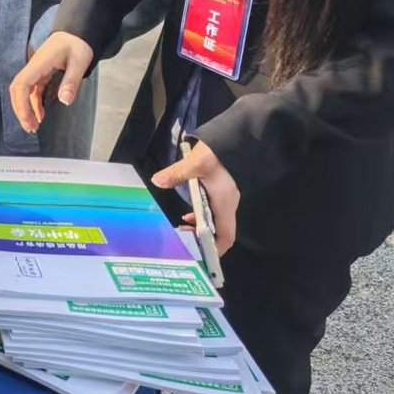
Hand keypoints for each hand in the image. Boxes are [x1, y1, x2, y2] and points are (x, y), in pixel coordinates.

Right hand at [9, 32, 95, 132]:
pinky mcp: (41, 73)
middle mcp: (34, 67)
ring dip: (26, 109)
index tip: (29, 119)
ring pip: (23, 91)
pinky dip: (33, 104)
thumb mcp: (79, 62)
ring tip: (33, 127)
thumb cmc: (78, 44)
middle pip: (17, 89)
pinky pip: (32, 91)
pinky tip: (39, 115)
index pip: (21, 84)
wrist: (77, 32)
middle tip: (30, 128)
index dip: (21, 103)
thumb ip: (71, 81)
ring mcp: (36, 71)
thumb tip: (64, 101)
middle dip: (20, 110)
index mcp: (39, 63)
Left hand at [153, 141, 239, 255]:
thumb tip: (157, 181)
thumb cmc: (218, 154)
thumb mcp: (196, 163)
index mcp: (225, 204)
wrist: (236, 139)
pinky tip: (189, 212)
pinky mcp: (223, 192)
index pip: (226, 236)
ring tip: (183, 227)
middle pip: (221, 232)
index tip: (200, 254)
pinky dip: (202, 216)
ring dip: (201, 227)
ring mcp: (227, 199)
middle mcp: (228, 205)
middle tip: (184, 239)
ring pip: (217, 222)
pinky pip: (214, 212)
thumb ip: (177, 174)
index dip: (216, 249)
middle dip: (203, 240)